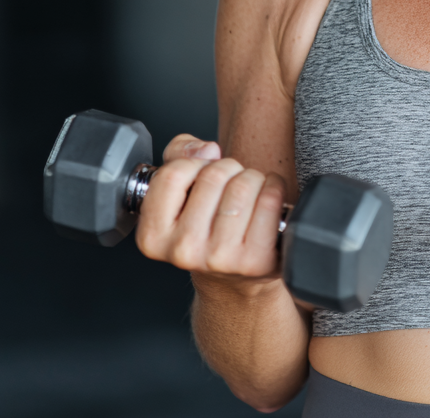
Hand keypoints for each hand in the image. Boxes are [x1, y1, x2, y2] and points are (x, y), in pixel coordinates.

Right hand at [135, 133, 286, 281]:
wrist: (232, 280)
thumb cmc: (206, 227)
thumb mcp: (179, 189)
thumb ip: (179, 153)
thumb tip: (206, 150)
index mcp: (154, 236)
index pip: (173, 174)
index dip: (193, 163)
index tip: (200, 173)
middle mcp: (183, 251)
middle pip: (215, 175)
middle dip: (228, 168)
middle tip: (228, 185)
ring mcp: (219, 258)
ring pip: (244, 184)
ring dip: (253, 178)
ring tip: (247, 195)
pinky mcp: (255, 260)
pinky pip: (270, 199)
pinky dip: (274, 188)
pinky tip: (266, 201)